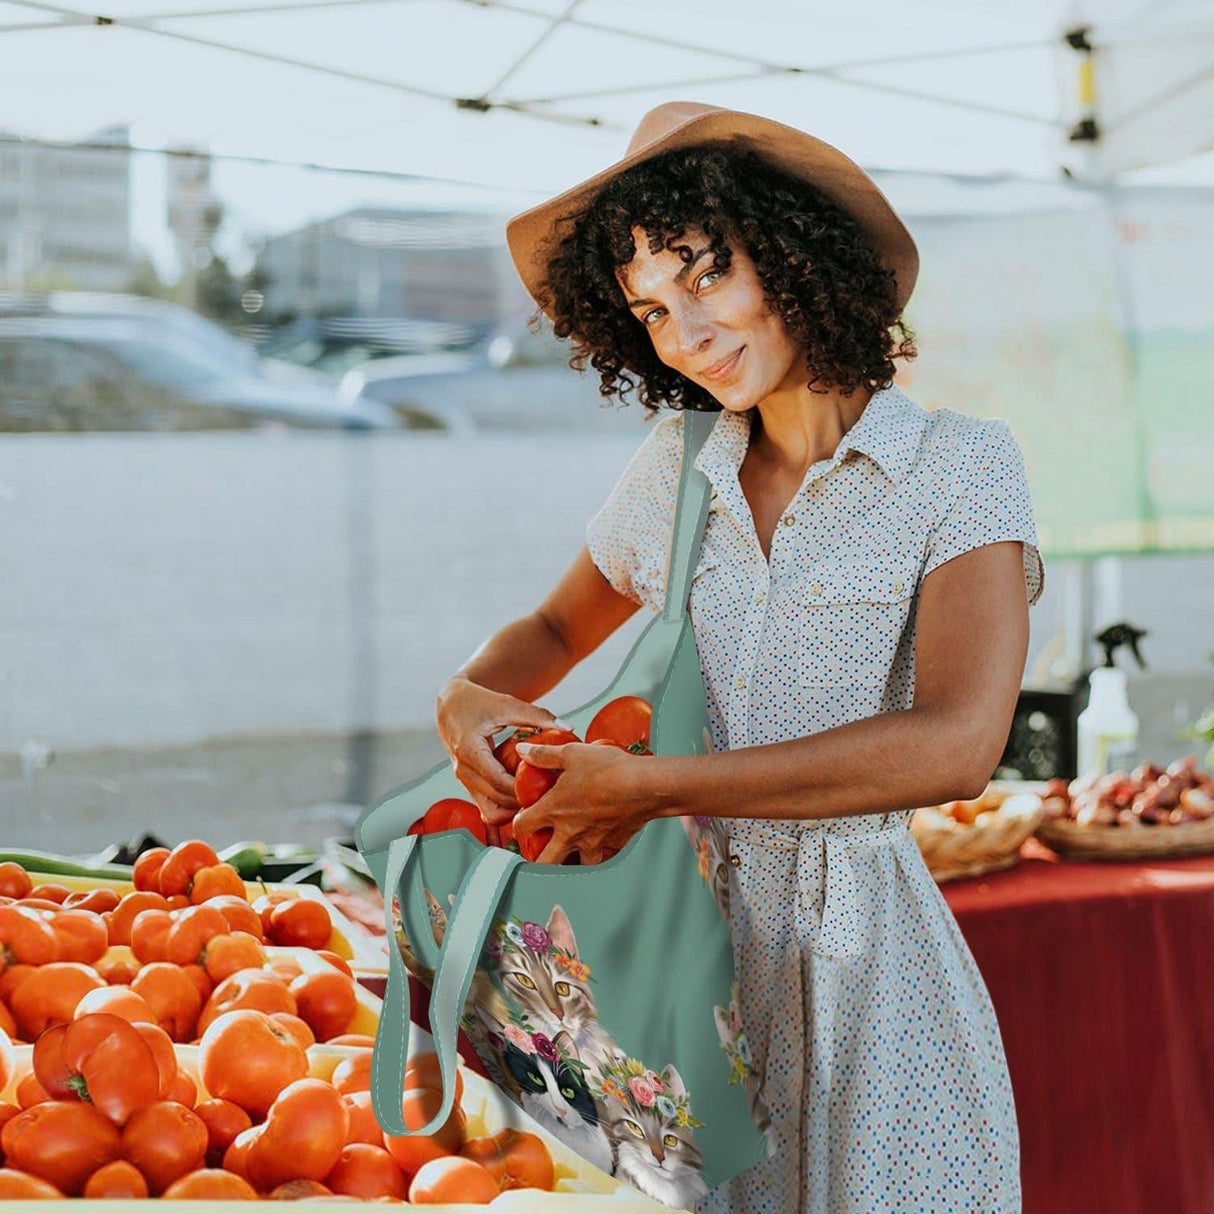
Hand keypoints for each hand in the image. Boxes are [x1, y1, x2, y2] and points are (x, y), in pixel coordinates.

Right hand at [435, 676, 571, 827]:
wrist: (452, 705)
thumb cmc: (477, 702)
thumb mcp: (507, 705)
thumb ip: (537, 716)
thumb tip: (567, 726)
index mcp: (470, 751)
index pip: (499, 782)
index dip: (524, 790)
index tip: (548, 788)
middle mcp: (463, 770)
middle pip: (496, 802)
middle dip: (523, 803)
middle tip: (549, 797)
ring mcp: (464, 780)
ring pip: (490, 812)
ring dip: (513, 810)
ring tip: (537, 798)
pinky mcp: (470, 784)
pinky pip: (488, 806)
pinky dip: (506, 807)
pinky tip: (524, 798)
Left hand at [511, 740, 656, 864]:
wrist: (643, 785)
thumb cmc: (608, 769)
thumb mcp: (571, 754)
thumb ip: (544, 755)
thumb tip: (523, 750)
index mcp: (554, 810)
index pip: (522, 826)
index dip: (517, 823)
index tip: (522, 818)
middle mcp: (570, 832)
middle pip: (544, 861)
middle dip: (537, 859)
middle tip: (538, 850)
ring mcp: (592, 842)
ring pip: (575, 865)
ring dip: (571, 859)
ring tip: (571, 850)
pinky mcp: (613, 844)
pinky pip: (603, 854)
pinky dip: (599, 850)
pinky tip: (601, 839)